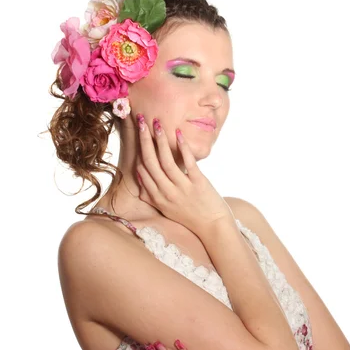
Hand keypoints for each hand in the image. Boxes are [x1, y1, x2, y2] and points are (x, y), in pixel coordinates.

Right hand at [135, 113, 232, 234]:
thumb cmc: (190, 217)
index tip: (136, 133)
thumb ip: (151, 196)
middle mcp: (167, 193)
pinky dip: (182, 147)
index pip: (141, 171)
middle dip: (144, 140)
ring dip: (160, 140)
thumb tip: (139, 179)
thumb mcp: (166, 209)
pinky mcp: (198, 184)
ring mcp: (182, 189)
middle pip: (150, 162)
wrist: (213, 229)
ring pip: (166, 161)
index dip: (137, 150)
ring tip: (157, 123)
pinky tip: (178, 134)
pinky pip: (188, 163)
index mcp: (157, 198)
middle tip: (141, 120)